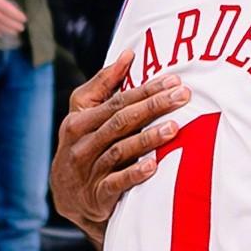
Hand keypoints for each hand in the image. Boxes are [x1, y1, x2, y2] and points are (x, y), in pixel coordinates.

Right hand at [50, 52, 192, 246]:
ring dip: (148, 138)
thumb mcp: (83, 114)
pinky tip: (154, 166)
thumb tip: (128, 54)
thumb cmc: (82, 145)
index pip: (117, 101)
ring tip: (175, 127)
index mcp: (79, 121)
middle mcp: (82, 144)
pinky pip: (116, 183)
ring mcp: (89, 170)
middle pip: (121, 121)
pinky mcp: (98, 195)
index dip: (146, 90)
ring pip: (120, 150)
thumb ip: (104, 84)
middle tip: (182, 96)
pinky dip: (134, 174)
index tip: (173, 80)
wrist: (68, 197)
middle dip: (153, 106)